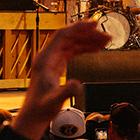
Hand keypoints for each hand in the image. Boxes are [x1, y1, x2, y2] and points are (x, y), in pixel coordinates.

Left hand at [13, 21, 111, 138]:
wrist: (33, 117)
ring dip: (88, 40)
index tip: (94, 23)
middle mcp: (48, 57)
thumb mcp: (55, 101)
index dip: (79, 27)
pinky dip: (84, 48)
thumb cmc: (41, 109)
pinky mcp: (56, 66)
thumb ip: (67, 92)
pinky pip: (72, 51)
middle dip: (89, 34)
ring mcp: (52, 61)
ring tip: (105, 41)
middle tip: (106, 35)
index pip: (63, 35)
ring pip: (72, 43)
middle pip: (70, 37)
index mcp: (45, 59)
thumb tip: (77, 85)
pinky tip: (95, 49)